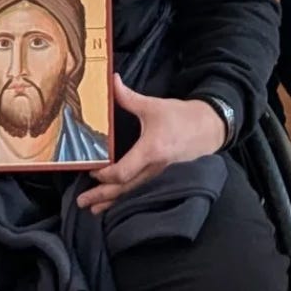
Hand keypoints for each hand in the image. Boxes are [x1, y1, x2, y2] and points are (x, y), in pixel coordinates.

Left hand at [76, 77, 228, 212]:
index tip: (92, 172)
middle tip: (81, 202)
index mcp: (151, 150)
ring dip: (112, 202)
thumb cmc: (182, 117)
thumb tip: (112, 80)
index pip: (124, 172)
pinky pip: (141, 191)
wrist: (209, 129)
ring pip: (133, 193)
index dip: (105, 175)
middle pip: (125, 189)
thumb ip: (129, 97)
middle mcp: (155, 168)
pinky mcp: (163, 178)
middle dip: (102, 196)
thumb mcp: (154, 106)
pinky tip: (115, 203)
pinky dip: (126, 198)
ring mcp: (160, 176)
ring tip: (94, 210)